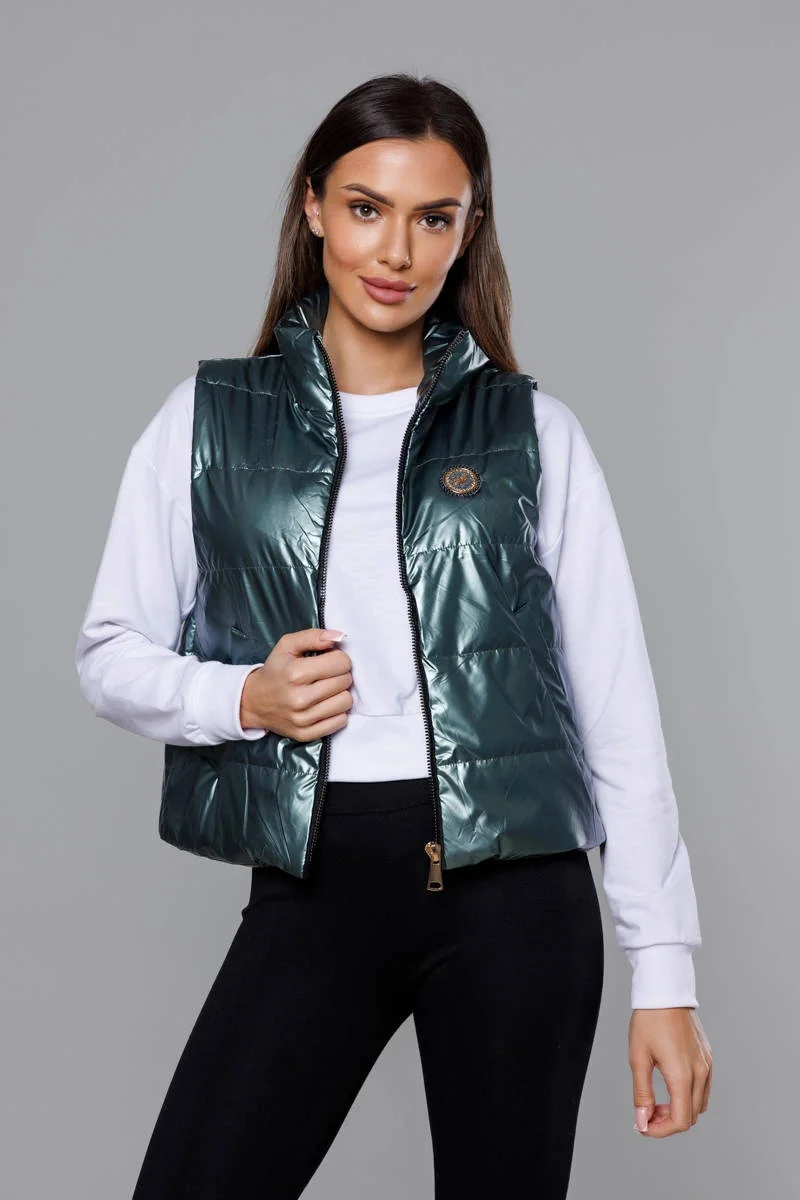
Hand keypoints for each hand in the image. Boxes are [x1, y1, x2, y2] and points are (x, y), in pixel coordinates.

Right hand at [239, 627, 352, 740]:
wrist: (254, 701)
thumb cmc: (275, 671)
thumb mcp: (287, 646)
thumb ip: (313, 636)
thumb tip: (339, 636)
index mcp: (296, 673)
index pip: (341, 662)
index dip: (339, 658)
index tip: (330, 661)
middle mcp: (299, 698)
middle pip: (345, 681)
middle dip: (340, 675)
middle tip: (326, 675)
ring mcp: (303, 719)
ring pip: (345, 702)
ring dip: (340, 694)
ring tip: (326, 690)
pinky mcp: (306, 734)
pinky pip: (340, 722)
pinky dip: (336, 712)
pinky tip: (323, 705)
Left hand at [629, 1007, 711, 1136]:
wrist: (665, 991)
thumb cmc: (649, 1020)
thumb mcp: (638, 1057)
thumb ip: (642, 1093)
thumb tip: (642, 1121)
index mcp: (683, 1075)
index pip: (680, 1121)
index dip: (660, 1131)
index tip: (642, 1126)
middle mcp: (701, 1073)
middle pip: (691, 1116)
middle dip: (667, 1122)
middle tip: (646, 1114)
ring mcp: (707, 1065)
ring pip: (699, 1104)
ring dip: (679, 1110)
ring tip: (656, 1101)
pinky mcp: (707, 1057)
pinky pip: (703, 1088)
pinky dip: (688, 1096)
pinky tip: (669, 1086)